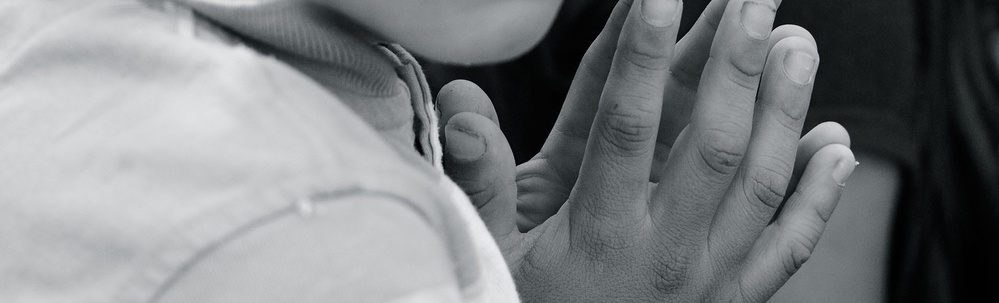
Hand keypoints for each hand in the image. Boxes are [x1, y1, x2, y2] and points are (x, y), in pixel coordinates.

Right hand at [439, 0, 855, 300]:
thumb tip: (462, 103)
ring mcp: (709, 277)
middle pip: (714, 145)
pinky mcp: (736, 297)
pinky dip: (820, 196)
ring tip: (799, 42)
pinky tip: (838, 145)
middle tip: (755, 0)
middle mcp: (664, 251)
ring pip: (762, 184)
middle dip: (737, 65)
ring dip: (786, 109)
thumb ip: (480, 179)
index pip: (624, 128)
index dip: (641, 55)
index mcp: (598, 234)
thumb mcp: (492, 253)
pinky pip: (790, 246)